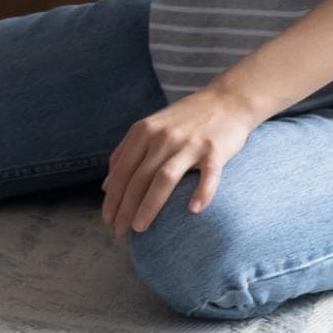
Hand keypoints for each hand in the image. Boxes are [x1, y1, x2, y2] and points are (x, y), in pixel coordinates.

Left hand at [101, 88, 258, 237]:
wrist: (226, 100)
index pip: (122, 170)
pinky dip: (202, 192)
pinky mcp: (215, 149)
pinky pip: (208, 174)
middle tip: (120, 231)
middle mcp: (163, 136)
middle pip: (139, 177)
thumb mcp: (150, 128)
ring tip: (140, 228)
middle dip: (126, 207)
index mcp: (144, 131)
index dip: (113, 197)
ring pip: (164, 178)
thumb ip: (127, 153)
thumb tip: (106, 186)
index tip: (108, 219)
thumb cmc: (185, 120)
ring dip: (149, 205)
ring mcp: (189, 143)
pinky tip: (194, 210)